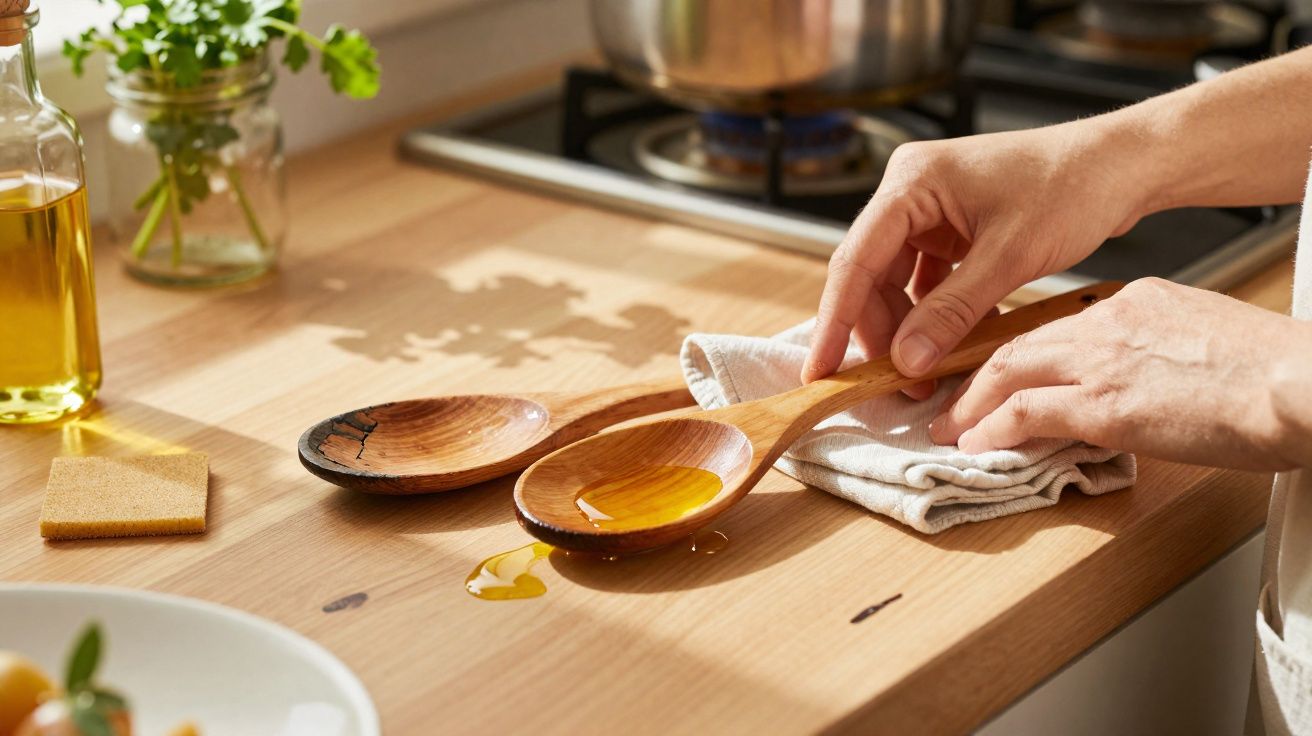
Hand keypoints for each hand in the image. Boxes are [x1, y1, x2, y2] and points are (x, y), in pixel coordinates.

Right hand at [802, 121, 1145, 389]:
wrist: (1123, 165)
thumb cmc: (1072, 188)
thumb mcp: (1008, 258)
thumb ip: (951, 312)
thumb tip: (905, 361)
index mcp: (910, 182)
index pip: (855, 260)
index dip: (834, 321)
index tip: (819, 369)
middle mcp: (909, 191)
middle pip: (871, 275)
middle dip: (882, 333)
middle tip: (898, 384)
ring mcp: (929, 209)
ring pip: (897, 283)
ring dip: (910, 330)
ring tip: (928, 374)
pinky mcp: (950, 227)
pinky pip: (928, 280)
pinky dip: (938, 315)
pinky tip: (956, 343)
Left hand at [928, 278, 1311, 470]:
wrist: (1303, 383)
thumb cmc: (1276, 372)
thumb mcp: (1207, 339)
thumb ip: (1162, 351)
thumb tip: (1144, 381)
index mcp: (1140, 301)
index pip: (1061, 325)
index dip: (1023, 353)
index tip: (1002, 371)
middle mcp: (1112, 321)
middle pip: (1022, 343)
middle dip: (978, 374)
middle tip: (952, 396)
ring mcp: (1104, 362)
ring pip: (1010, 372)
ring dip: (971, 403)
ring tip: (949, 426)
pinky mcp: (1105, 405)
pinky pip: (1027, 413)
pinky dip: (992, 429)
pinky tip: (976, 444)